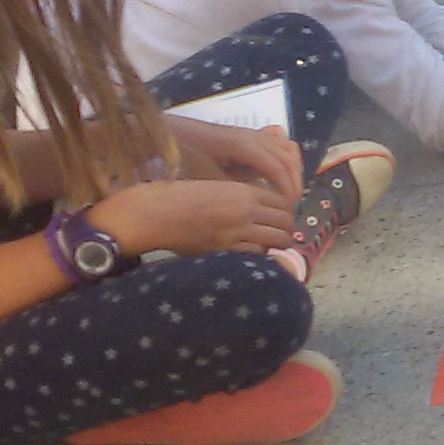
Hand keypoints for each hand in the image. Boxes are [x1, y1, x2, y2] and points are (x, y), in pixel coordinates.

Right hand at [95, 179, 297, 257]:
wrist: (157, 212)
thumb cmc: (183, 198)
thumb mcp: (218, 188)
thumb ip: (243, 198)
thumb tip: (265, 212)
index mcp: (244, 191)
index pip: (284, 203)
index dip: (286, 213)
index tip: (279, 220)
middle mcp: (246, 209)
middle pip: (286, 222)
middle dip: (285, 230)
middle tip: (276, 237)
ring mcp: (238, 230)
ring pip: (278, 240)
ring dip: (276, 245)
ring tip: (266, 247)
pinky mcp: (226, 249)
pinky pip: (257, 254)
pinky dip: (258, 256)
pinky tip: (248, 254)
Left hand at [166, 117, 303, 199]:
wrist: (173, 133)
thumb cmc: (186, 155)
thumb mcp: (207, 177)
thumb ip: (234, 190)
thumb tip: (256, 206)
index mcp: (243, 146)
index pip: (277, 167)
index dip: (287, 188)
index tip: (288, 207)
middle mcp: (254, 137)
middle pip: (288, 158)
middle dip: (294, 182)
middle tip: (290, 204)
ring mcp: (254, 134)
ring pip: (288, 148)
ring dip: (293, 170)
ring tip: (288, 191)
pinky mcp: (251, 135)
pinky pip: (279, 140)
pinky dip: (285, 155)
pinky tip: (281, 170)